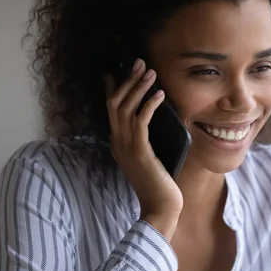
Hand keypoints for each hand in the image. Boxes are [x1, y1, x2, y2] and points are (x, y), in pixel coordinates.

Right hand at [104, 59, 183, 219]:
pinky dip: (149, 105)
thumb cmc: (158, 183)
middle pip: (115, 104)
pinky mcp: (140, 152)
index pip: (110, 110)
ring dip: (139, 87)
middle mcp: (118, 143)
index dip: (111, 89)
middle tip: (138, 62)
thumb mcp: (148, 158)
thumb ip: (144, 141)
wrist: (160, 207)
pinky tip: (160, 94)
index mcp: (118, 144)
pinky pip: (141, 121)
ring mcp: (127, 148)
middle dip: (126, 80)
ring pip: (126, 109)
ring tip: (150, 72)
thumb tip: (152, 119)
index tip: (112, 71)